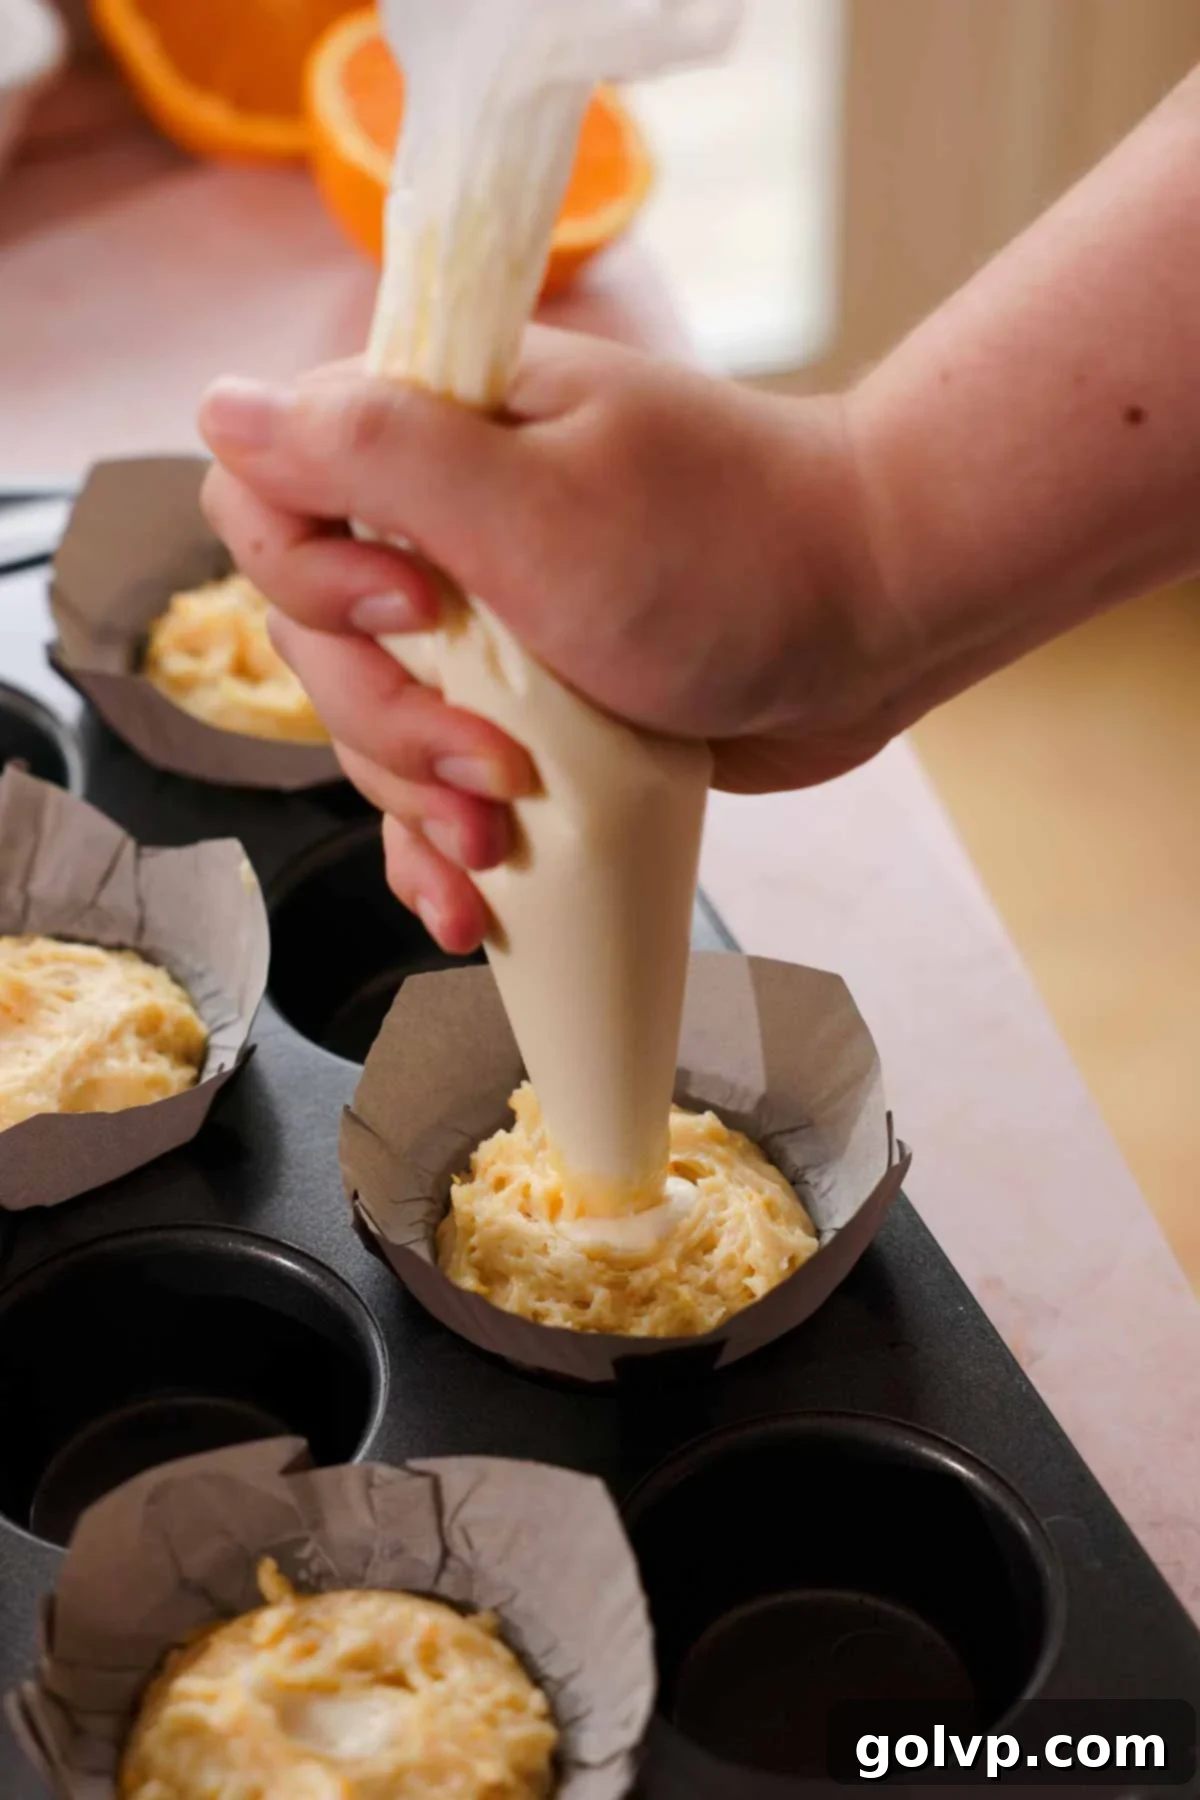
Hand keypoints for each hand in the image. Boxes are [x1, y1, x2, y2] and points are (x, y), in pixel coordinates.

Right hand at [200, 330, 899, 950]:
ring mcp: (489, 625)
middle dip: (391, 726)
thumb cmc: (727, 554)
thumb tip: (219, 406)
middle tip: (493, 771)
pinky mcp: (535, 708)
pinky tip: (466, 906)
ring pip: (376, 730)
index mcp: (433, 439)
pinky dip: (445, 848)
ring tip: (496, 852)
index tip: (419, 615)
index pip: (271, 499)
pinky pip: (446, 784)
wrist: (877, 618)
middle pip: (317, 643)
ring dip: (419, 805)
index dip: (313, 579)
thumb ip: (373, 456)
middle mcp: (443, 526)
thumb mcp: (536, 503)